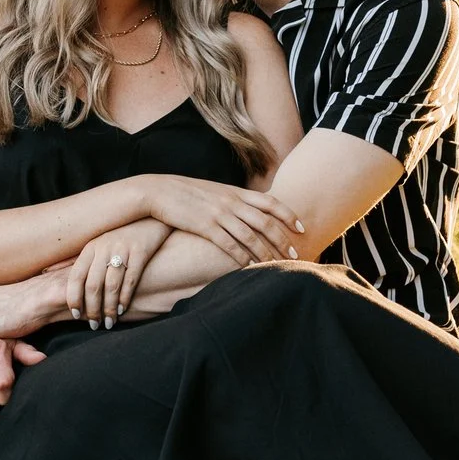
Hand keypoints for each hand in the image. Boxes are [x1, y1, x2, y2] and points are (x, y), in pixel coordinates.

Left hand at [66, 220, 171, 327]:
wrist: (151, 215)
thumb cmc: (121, 234)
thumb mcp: (95, 242)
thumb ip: (72, 258)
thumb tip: (46, 271)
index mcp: (90, 247)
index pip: (76, 276)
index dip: (74, 298)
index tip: (76, 314)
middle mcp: (103, 247)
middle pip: (93, 284)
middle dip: (92, 309)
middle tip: (94, 324)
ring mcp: (122, 249)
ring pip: (111, 285)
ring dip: (109, 307)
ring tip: (109, 322)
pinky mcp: (141, 251)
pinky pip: (131, 279)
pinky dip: (125, 297)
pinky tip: (122, 309)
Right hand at [138, 176, 304, 265]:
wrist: (157, 191)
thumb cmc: (185, 193)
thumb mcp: (213, 191)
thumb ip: (231, 199)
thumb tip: (246, 211)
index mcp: (235, 191)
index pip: (270, 202)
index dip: (288, 215)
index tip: (301, 228)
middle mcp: (231, 201)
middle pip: (265, 222)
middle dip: (282, 240)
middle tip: (294, 254)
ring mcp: (219, 214)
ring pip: (251, 236)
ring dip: (266, 253)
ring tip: (277, 266)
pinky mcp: (205, 227)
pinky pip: (229, 245)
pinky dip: (242, 258)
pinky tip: (250, 268)